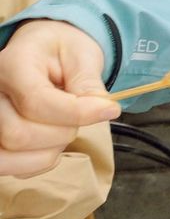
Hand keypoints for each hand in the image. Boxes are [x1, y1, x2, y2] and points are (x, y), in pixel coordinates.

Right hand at [0, 20, 120, 176]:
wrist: (41, 52)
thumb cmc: (62, 52)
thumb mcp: (82, 56)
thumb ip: (89, 84)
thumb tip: (103, 110)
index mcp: (12, 65)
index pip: (37, 102)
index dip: (77, 113)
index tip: (110, 110)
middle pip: (19, 134)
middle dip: (63, 132)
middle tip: (80, 116)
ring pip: (9, 156)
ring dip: (49, 151)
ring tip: (63, 128)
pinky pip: (9, 167)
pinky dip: (37, 162)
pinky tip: (50, 141)